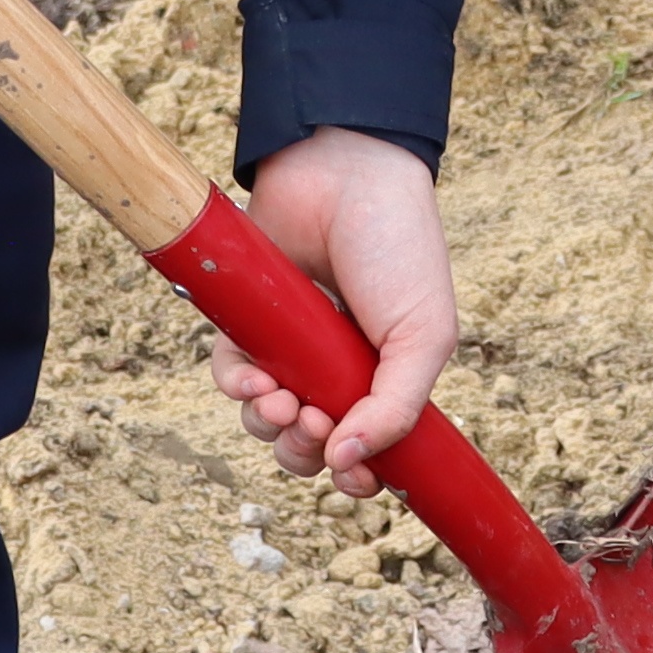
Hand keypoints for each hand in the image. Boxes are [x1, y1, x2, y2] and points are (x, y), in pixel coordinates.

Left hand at [214, 129, 457, 496]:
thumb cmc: (399, 249)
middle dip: (304, 452)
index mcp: (386, 377)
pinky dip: (236, 386)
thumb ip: (395, 408)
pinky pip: (229, 374)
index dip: (356, 477)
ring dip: (268, 423)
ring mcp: (291, 347)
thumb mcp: (423, 337)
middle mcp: (335, 369)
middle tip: (312, 424)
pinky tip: (254, 374)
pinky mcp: (249, 321)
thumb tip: (347, 463)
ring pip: (265, 419)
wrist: (347, 173)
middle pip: (308, 447)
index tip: (353, 480)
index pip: (366, 451)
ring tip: (280, 399)